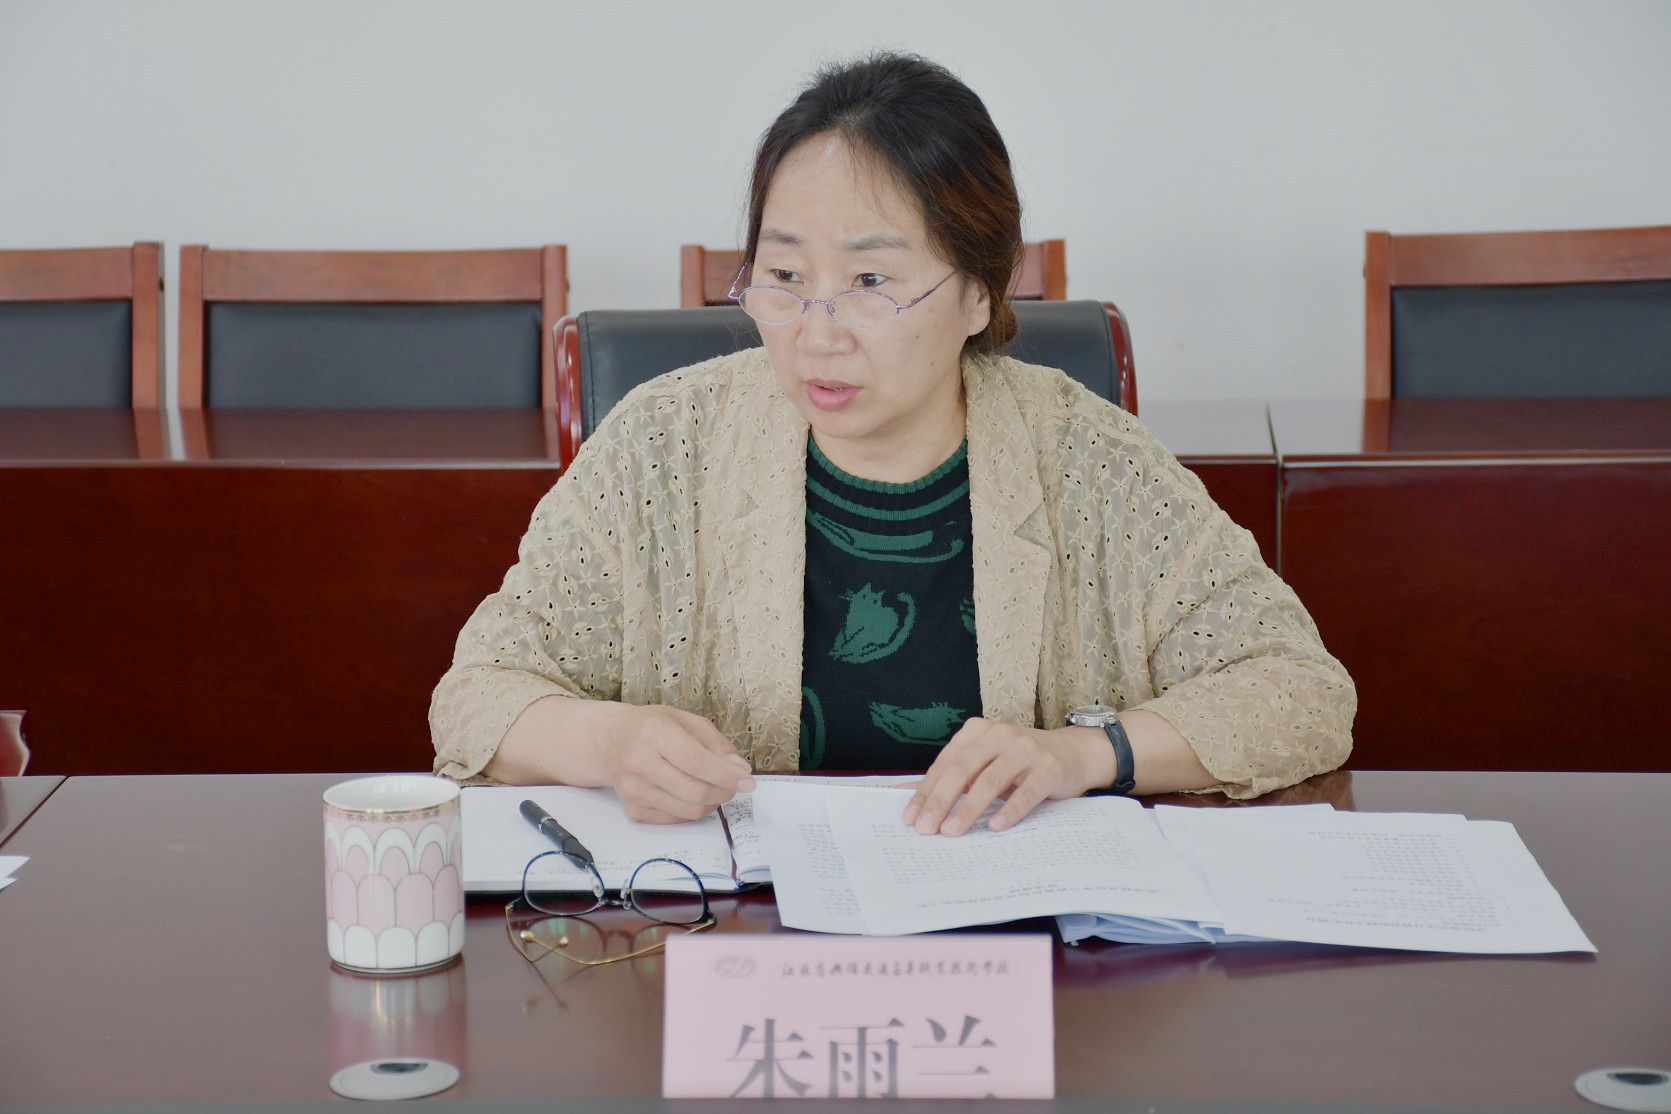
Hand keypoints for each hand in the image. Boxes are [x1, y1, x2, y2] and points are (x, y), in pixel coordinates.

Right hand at [592, 704, 754, 823]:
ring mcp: (632, 790)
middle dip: (725, 791)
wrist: (609, 740)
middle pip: (695, 791)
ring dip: (712, 802)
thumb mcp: (685, 720)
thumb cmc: (652, 726)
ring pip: (688, 810)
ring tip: (715, 787)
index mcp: (653, 732)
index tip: (748, 781)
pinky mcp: (632, 810)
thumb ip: (716, 743)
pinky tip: (693, 794)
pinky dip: (694, 809)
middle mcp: (638, 762)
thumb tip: (739, 769)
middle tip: (734, 784)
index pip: (697, 762)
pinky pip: (676, 819)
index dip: (727, 775)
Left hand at [901, 717, 1111, 836]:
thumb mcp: (983, 764)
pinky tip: (995, 827)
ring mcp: (1026, 750)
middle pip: (963, 770)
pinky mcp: (1049, 768)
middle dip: (941, 801)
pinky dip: (1009, 810)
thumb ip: (949, 777)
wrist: (1073, 753)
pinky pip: (1026, 792)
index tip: (911, 819)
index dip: (926, 792)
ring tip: (953, 831)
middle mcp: (1000, 735)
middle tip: (927, 829)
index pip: (945, 764)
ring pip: (991, 781)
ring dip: (969, 809)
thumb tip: (905, 794)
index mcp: (977, 732)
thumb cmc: (1019, 763)